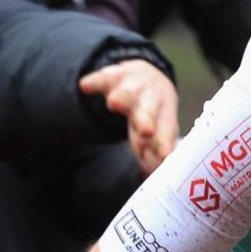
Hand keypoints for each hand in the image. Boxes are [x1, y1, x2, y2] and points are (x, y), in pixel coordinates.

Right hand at [80, 59, 179, 174]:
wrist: (149, 77)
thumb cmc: (152, 116)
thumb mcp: (156, 132)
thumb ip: (153, 153)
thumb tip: (152, 174)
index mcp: (164, 116)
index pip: (166, 131)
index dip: (165, 144)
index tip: (165, 156)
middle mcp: (151, 100)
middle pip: (148, 110)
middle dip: (145, 120)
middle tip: (146, 130)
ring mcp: (132, 87)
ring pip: (127, 93)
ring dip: (122, 98)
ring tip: (114, 103)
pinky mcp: (113, 76)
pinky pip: (102, 79)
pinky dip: (94, 82)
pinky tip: (84, 87)